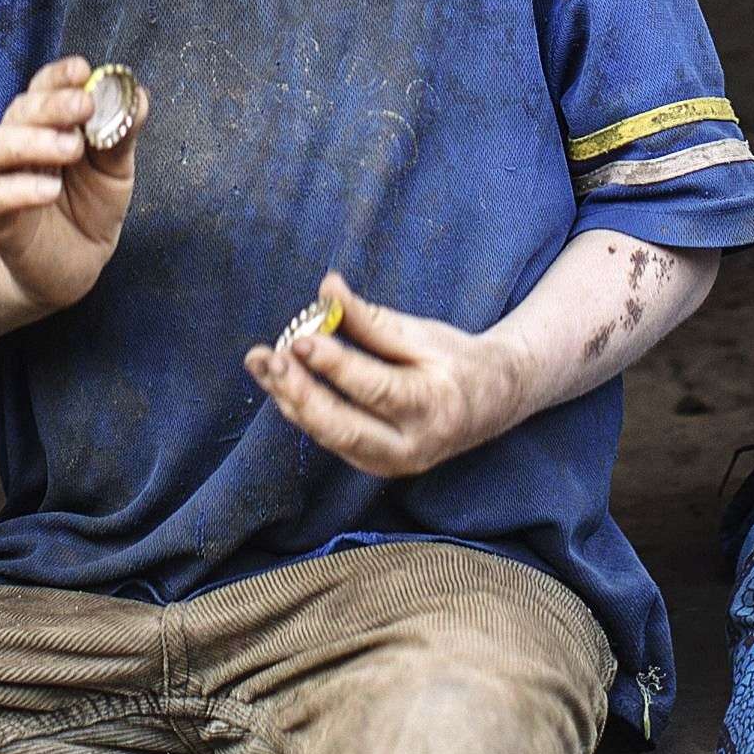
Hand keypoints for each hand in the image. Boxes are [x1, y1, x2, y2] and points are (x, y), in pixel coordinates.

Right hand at [0, 58, 136, 313]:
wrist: (72, 268)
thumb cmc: (89, 209)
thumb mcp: (114, 170)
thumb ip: (120, 134)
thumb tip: (139, 95)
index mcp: (46, 126)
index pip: (42, 89)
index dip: (58, 76)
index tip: (82, 70)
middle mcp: (17, 145)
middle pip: (18, 110)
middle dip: (51, 104)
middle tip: (85, 105)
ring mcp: (0, 180)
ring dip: (31, 141)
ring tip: (72, 148)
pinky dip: (21, 189)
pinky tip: (52, 190)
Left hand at [244, 273, 521, 479]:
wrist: (493, 402)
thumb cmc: (456, 359)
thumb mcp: (420, 333)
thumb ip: (370, 318)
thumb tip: (327, 288)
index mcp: (433, 404)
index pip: (374, 388)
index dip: (334, 364)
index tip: (300, 338)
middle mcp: (412, 445)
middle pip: (344, 428)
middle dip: (300, 393)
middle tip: (269, 358)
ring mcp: (393, 463)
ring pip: (329, 437)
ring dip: (290, 399)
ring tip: (260, 362)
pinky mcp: (375, 466)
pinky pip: (330, 439)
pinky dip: (302, 409)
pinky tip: (280, 380)